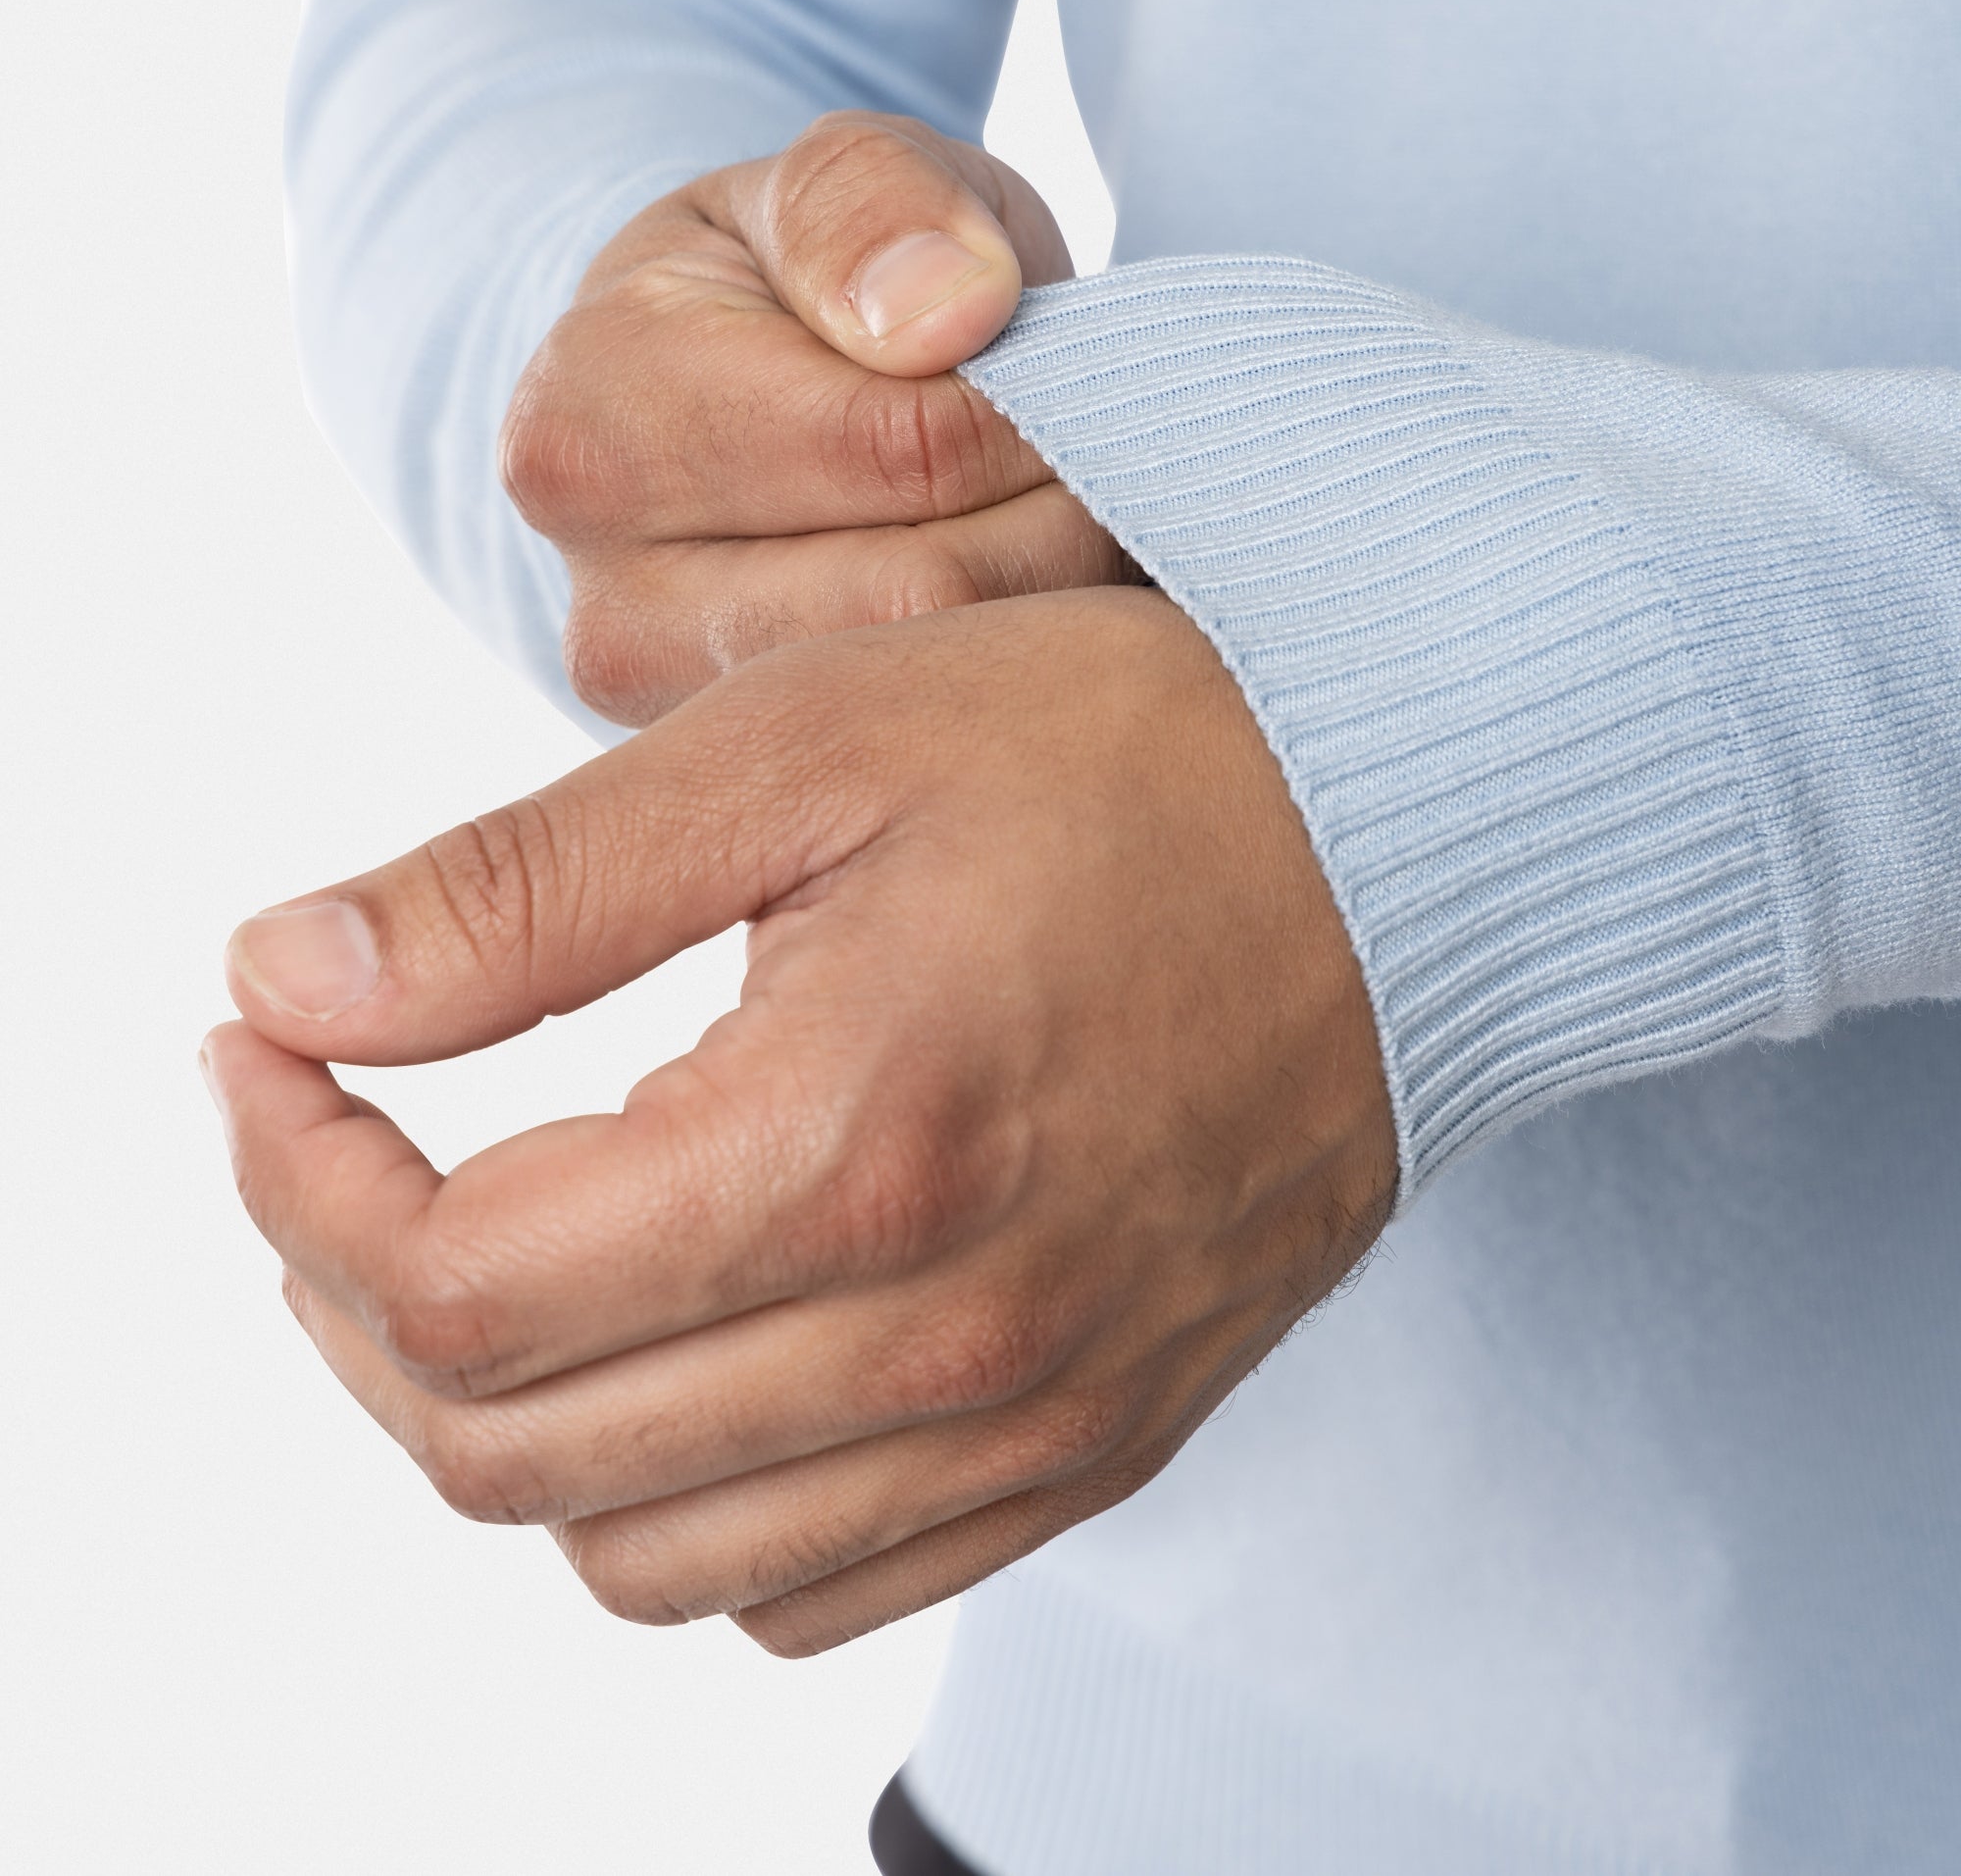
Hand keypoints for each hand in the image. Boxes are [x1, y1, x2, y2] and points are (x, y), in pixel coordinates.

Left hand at [206, 590, 1395, 1654]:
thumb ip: (525, 888)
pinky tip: (672, 1345)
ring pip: (642, 1561)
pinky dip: (679, 1504)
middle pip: (510, 1454)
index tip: (258, 1044)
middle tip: (328, 1133)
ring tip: (470, 1241)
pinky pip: (811, 1589)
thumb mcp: (805, 744)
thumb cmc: (1124, 750)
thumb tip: (285, 979)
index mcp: (852, 1148)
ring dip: (499, 1419)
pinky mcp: (1091, 1442)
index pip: (449, 1287)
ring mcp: (1028, 1423)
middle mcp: (944, 1341)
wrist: (1425, 836)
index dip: (291, 1174)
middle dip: (347, 1296)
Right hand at [501, 110, 1136, 726]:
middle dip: (1058, 520)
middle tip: (1118, 466)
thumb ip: (874, 203)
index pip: (900, 444)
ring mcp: (676, 722)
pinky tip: (1042, 614)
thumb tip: (948, 312)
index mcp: (589, 422)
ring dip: (1053, 609)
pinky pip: (935, 761)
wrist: (739, 394)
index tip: (1079, 376)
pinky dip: (1022, 688)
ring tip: (1085, 528)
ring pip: (941, 691)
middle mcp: (604, 600)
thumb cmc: (808, 279)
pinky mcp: (762, 795)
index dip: (1029, 411)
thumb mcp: (839, 180)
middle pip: (926, 593)